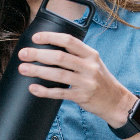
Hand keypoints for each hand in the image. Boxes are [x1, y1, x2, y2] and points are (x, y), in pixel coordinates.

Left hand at [17, 32, 137, 127]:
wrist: (116, 102)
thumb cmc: (100, 81)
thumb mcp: (94, 63)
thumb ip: (77, 55)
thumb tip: (51, 47)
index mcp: (91, 54)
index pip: (68, 41)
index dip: (50, 37)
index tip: (35, 38)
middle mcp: (89, 66)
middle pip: (60, 57)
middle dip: (39, 54)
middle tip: (23, 54)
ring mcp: (86, 82)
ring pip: (58, 74)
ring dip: (38, 71)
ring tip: (23, 69)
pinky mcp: (82, 97)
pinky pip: (60, 93)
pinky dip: (45, 91)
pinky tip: (33, 88)